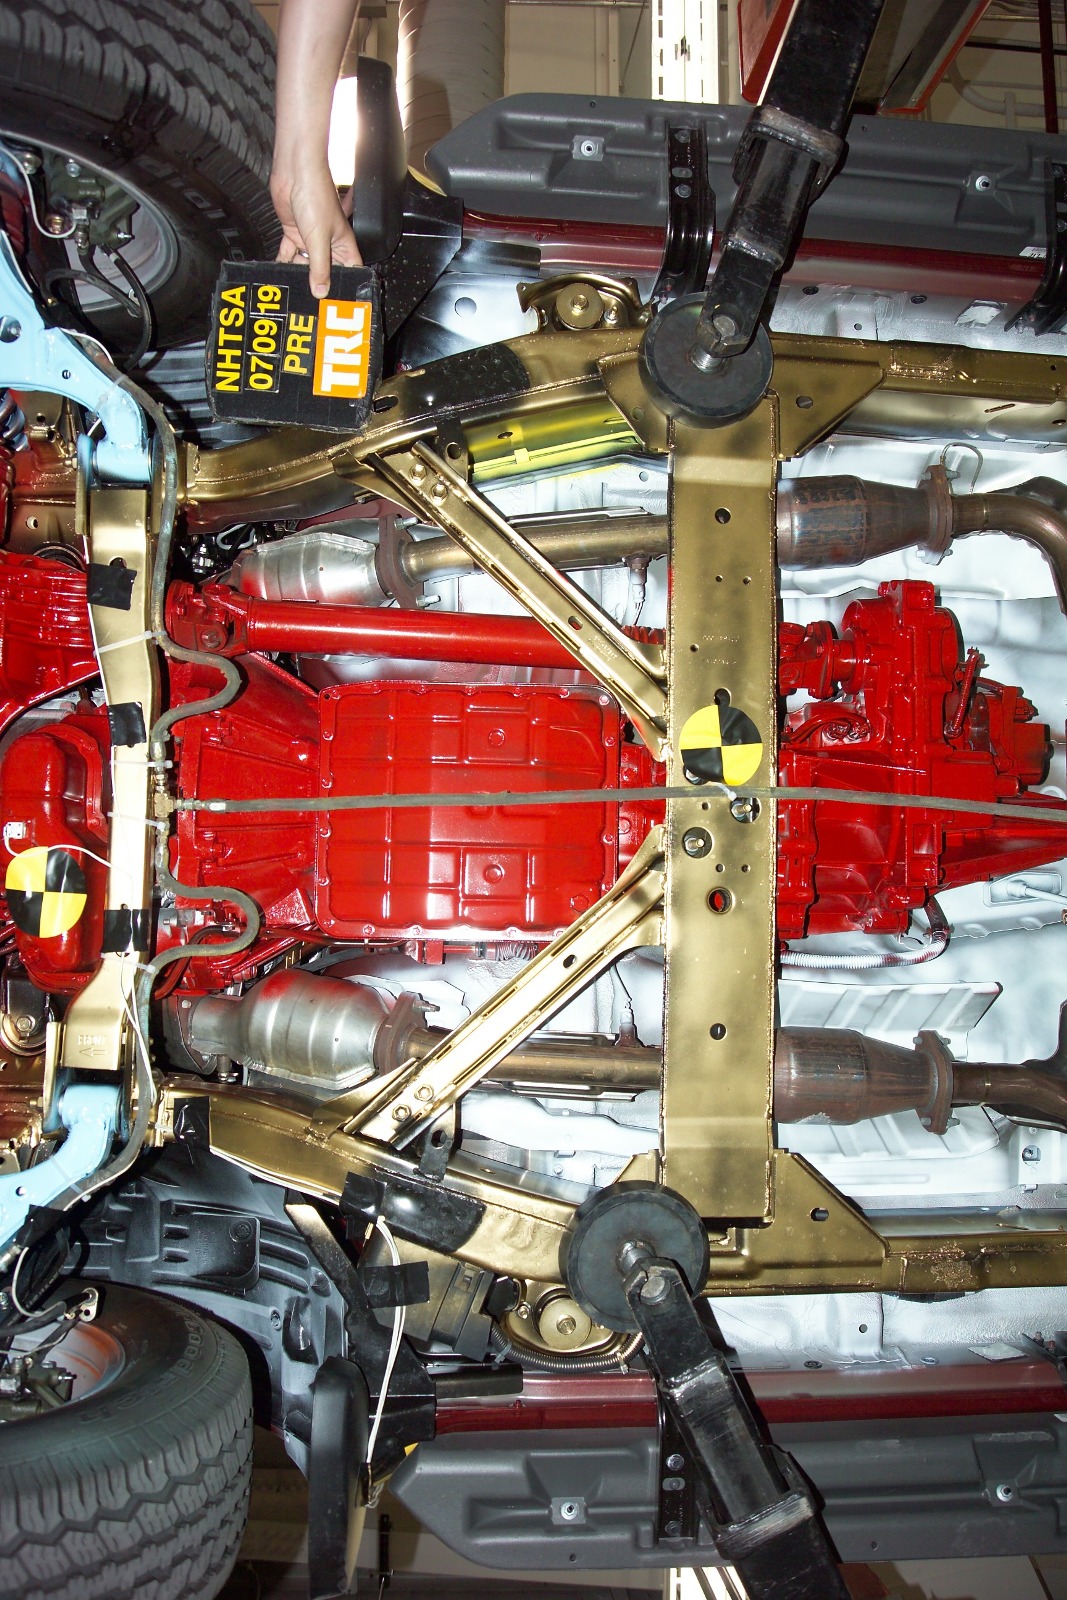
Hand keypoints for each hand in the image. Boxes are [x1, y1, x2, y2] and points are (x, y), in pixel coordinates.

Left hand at [271, 156, 361, 296]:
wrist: (295, 173)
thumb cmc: (315, 195)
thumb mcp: (318, 239)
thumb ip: (319, 267)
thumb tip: (321, 291)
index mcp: (343, 245)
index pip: (349, 271)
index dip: (346, 286)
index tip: (339, 303)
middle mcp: (328, 244)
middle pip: (326, 271)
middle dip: (319, 285)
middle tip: (313, 303)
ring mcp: (310, 239)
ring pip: (306, 265)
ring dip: (300, 275)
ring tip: (295, 291)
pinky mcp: (294, 233)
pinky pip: (290, 254)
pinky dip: (285, 263)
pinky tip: (281, 274)